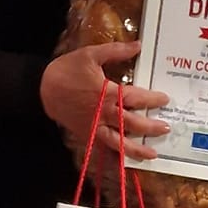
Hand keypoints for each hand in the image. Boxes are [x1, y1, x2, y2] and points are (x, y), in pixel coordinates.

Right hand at [39, 41, 169, 161]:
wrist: (42, 89)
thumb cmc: (67, 70)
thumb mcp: (90, 55)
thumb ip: (116, 51)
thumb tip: (139, 45)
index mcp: (107, 93)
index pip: (136, 98)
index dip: (152, 99)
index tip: (164, 100)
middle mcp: (104, 113)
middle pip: (132, 124)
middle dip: (150, 127)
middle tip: (165, 128)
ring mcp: (95, 127)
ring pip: (119, 142)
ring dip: (137, 150)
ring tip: (151, 154)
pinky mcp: (86, 134)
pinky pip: (103, 149)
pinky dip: (114, 157)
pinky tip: (125, 162)